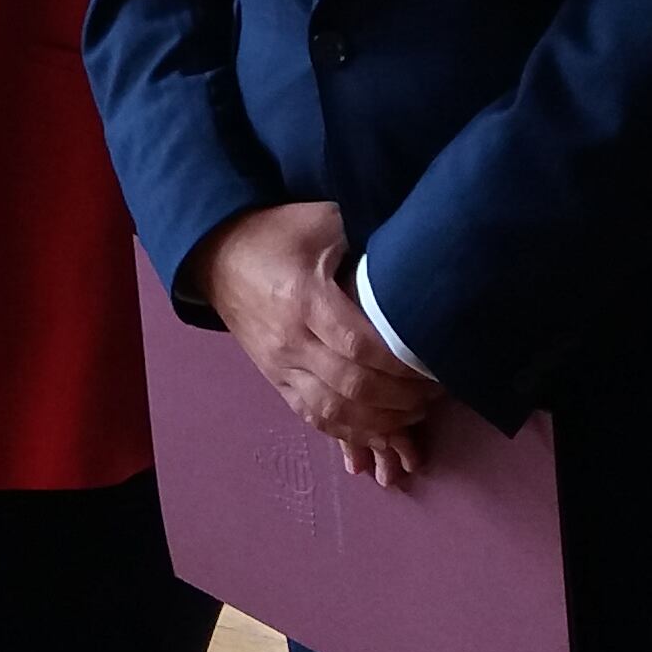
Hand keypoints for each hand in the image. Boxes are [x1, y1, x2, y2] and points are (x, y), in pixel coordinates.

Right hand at [199, 201, 436, 473]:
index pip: (359, 344)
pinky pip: (314, 417)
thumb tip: (416, 244)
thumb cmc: (277, 234)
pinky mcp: (275, 380)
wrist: (218, 255)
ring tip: (413, 414)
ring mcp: (280, 365)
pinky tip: (379, 430)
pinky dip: (349, 431)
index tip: (431, 363)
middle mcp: (291, 340)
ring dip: (378, 421)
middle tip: (433, 392)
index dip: (398, 362)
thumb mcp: (322, 220)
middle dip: (399, 396)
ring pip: (333, 410)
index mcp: (304, 298)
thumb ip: (366, 234)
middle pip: (351, 385)